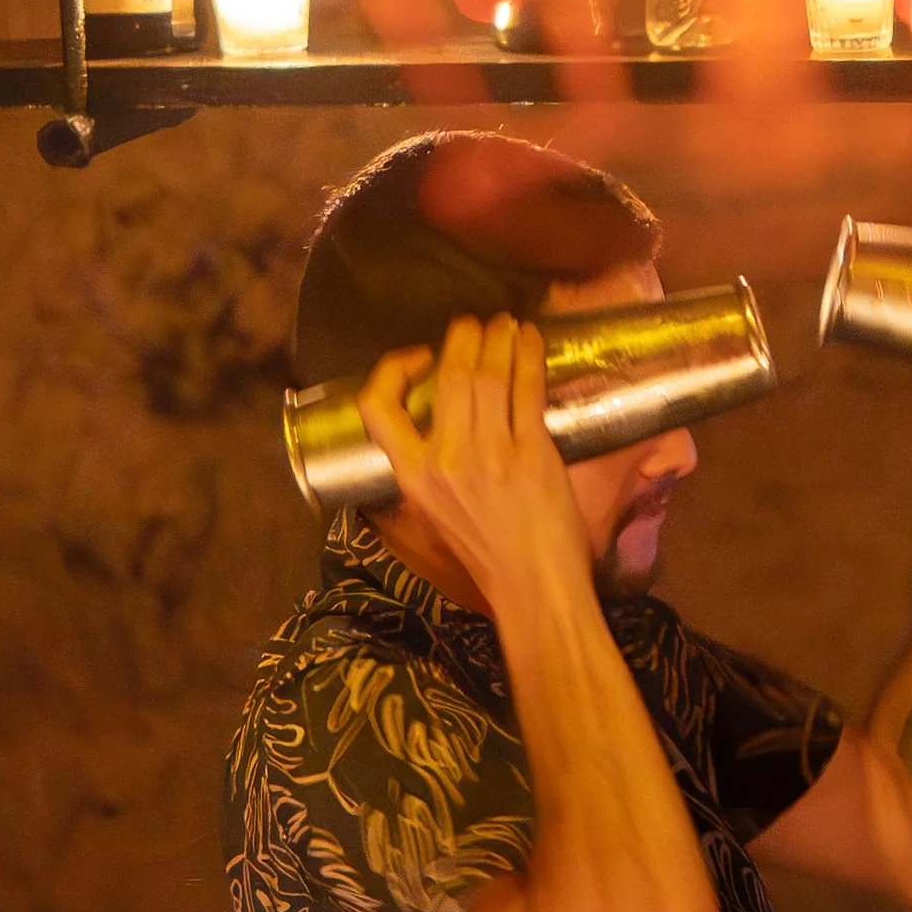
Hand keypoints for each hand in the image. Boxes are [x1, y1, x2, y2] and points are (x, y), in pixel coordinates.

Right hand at [359, 313, 588, 610]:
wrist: (534, 588)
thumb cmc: (487, 555)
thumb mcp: (435, 513)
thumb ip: (429, 470)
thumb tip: (438, 423)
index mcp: (412, 478)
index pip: (377, 409)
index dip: (393, 370)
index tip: (419, 356)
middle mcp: (445, 461)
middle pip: (448, 377)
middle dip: (464, 337)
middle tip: (477, 323)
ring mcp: (490, 455)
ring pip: (488, 375)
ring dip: (498, 339)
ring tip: (506, 324)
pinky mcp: (532, 455)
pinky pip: (527, 389)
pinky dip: (529, 357)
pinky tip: (531, 342)